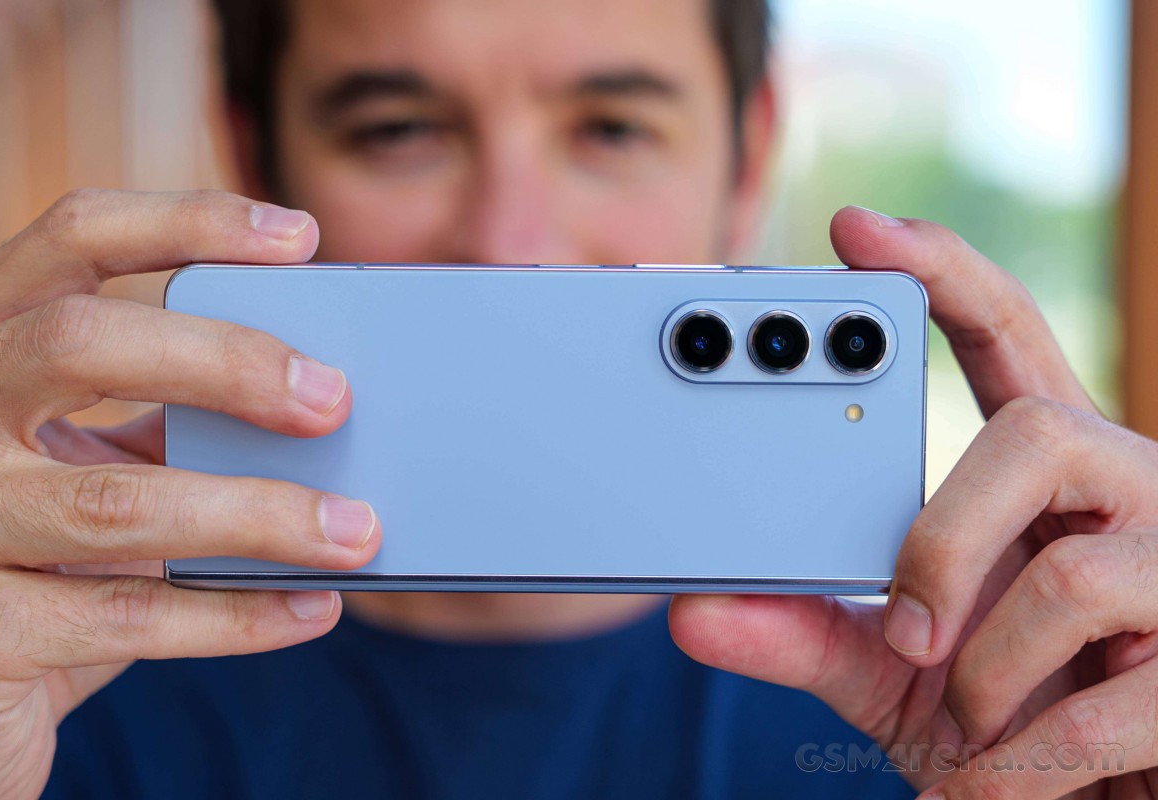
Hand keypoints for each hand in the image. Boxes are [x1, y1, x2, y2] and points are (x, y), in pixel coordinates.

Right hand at [0, 189, 382, 799]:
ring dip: (260, 515)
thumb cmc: (47, 559)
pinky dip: (237, 616)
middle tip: (333, 399)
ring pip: (115, 502)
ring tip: (356, 531)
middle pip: (77, 341)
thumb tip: (322, 398)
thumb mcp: (96, 467)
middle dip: (224, 360)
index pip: (70, 241)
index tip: (298, 237)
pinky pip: (128, 619)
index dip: (185, 223)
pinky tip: (310, 607)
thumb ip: (174, 421)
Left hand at [669, 206, 1157, 798]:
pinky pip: (1101, 710)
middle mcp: (1125, 493)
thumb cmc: (1006, 715)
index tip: (857, 229)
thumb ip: (804, 631)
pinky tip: (981, 790)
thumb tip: (688, 612)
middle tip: (908, 628)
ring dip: (982, 675)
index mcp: (1047, 475)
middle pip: (1037, 434)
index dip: (942, 272)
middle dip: (947, 540)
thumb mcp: (894, 669)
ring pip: (1066, 578)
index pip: (1005, 337)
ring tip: (971, 720)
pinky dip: (1013, 769)